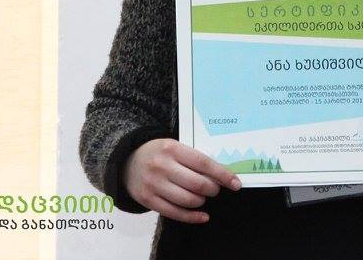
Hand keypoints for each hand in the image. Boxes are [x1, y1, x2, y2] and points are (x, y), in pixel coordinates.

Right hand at [123, 138, 240, 222]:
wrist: (126, 161)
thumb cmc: (158, 153)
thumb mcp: (174, 147)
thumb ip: (193, 158)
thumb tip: (221, 175)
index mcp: (172, 148)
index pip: (204, 163)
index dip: (222, 175)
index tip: (236, 183)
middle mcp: (162, 166)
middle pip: (197, 184)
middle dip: (213, 189)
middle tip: (215, 189)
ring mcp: (154, 184)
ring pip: (188, 200)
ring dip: (202, 201)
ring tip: (203, 197)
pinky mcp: (148, 199)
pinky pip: (175, 213)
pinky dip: (192, 217)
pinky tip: (202, 216)